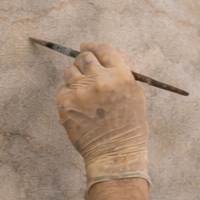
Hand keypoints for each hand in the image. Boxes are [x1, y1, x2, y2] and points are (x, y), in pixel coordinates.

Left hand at [55, 42, 149, 189]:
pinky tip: (79, 107)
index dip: (95, 46)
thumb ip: (123, 72)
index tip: (89, 46)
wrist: (115, 153)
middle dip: (85, 61)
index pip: (105, 49)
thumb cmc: (129, 125)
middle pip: (85, 57)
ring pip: (70, 71)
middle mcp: (100, 80)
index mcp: (121, 75)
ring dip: (76, 77)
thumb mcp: (136, 94)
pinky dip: (69, 95)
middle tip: (86, 69)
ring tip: (84, 92)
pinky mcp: (65, 103)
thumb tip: (109, 54)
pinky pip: (63, 89)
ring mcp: (81, 91)